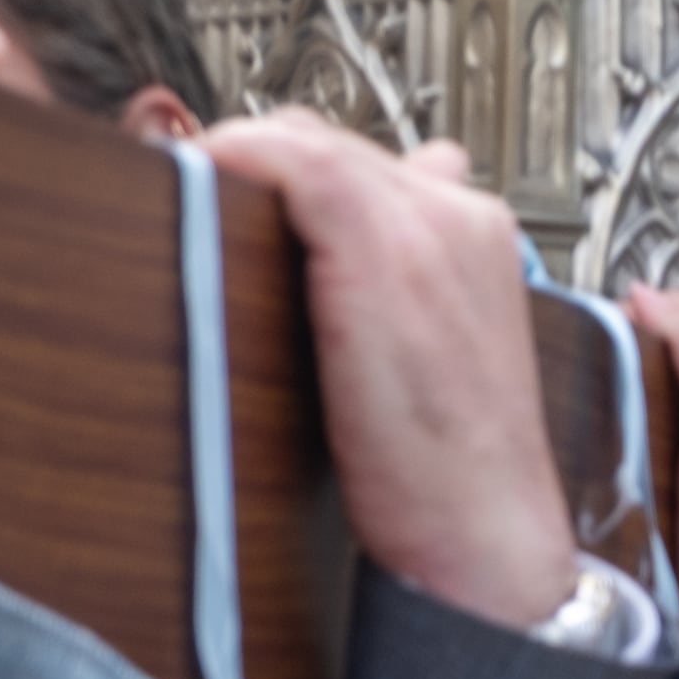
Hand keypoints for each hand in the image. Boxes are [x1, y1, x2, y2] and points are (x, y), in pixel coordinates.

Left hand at [196, 116, 578, 632]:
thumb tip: (336, 252)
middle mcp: (463, 215)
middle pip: (329, 142)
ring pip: (304, 142)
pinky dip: (233, 166)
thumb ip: (399, 288)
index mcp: (481, 238)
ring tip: (193, 214)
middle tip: (208, 218)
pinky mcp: (379, 242)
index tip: (244, 213)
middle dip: (264, 172)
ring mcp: (426, 222)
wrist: (484, 536)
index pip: (366, 162)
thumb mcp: (429, 360)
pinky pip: (287, 159)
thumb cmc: (452, 471)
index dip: (291, 177)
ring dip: (241, 170)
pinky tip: (195, 196)